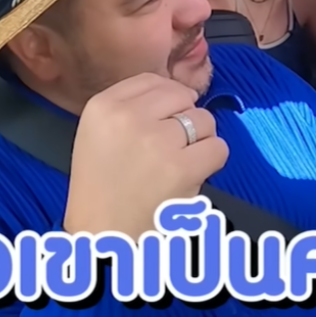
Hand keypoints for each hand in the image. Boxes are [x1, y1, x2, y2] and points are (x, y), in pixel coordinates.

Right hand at [64, 73, 228, 237]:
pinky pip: (218, 148)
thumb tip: (180, 93)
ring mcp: (155, 140)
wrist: (101, 236)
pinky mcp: (181, 167)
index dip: (167, 99)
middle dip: (184, 118)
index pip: (152, 80)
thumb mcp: (98, 133)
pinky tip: (192, 175)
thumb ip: (131, 107)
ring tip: (179, 163)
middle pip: (181, 96)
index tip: (163, 120)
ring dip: (200, 140)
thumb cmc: (101, 187)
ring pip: (204, 120)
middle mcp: (127, 117)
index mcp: (102, 106)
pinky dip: (212, 162)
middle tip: (170, 148)